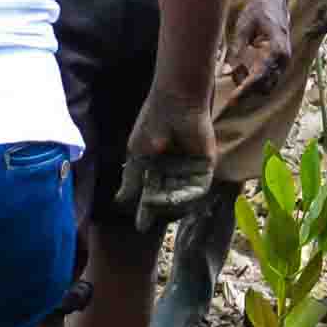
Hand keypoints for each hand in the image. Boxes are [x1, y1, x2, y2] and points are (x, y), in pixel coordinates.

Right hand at [123, 79, 216, 226]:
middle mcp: (175, 171)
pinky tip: (175, 199)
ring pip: (183, 197)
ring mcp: (191, 169)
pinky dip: (187, 196)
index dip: (146, 210)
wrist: (176, 101)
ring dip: (171, 205)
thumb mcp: (138, 153)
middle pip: (168, 199)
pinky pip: (198, 188)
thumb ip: (132, 179)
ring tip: (157, 205)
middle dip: (159, 209)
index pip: (152, 194)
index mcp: (158, 167)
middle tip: (149, 216)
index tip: (140, 225)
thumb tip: (120, 202)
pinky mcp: (206, 165)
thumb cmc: (154, 121)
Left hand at [217, 0, 294, 108]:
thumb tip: (225, 71)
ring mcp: (284, 60)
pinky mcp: (280, 61)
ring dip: (250, 83)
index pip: (259, 77)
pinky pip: (268, 77)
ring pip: (267, 84)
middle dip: (246, 87)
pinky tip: (242, 66)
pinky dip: (255, 77)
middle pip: (264, 86)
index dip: (245, 90)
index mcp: (276, 49)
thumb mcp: (243, 26)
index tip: (232, 99)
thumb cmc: (258, 8)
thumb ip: (235, 49)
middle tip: (229, 76)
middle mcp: (284, 58)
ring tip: (236, 67)